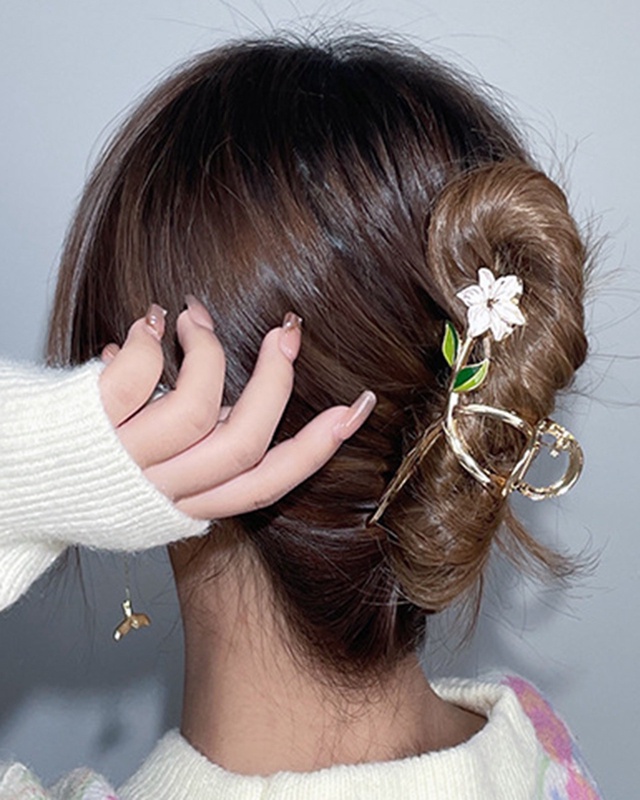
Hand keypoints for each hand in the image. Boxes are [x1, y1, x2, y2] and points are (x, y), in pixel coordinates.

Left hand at [98, 296, 375, 519]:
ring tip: (191, 318)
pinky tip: (146, 323)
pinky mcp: (89, 432)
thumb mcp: (151, 474)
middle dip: (276, 381)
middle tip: (288, 333)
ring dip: (206, 350)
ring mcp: (124, 463)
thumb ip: (196, 442)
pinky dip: (149, 341)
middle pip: (245, 442)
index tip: (358, 406)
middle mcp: (162, 491)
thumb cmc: (81, 470)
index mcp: (187, 504)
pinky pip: (139, 379)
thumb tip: (228, 386)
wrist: (7, 487)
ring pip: (199, 408)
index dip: (319, 446)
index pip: (269, 481)